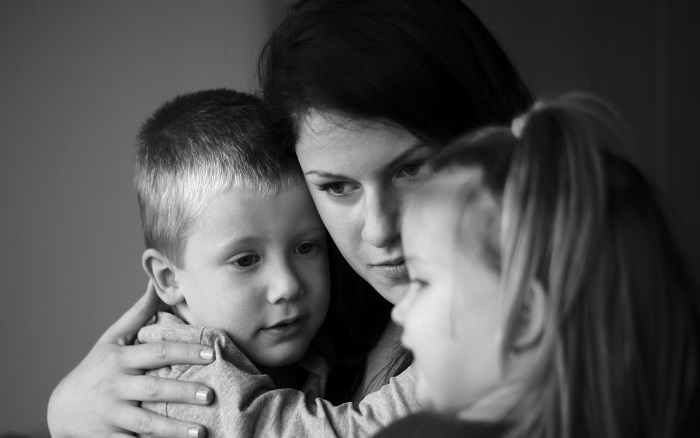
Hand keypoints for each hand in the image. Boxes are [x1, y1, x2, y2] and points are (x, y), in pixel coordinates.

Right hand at [47, 282, 215, 437]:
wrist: (61, 410)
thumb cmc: (95, 369)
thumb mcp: (111, 340)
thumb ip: (138, 314)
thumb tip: (157, 283)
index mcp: (121, 360)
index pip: (158, 352)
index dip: (184, 351)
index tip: (211, 353)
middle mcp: (116, 386)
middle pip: (153, 387)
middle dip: (182, 390)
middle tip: (210, 394)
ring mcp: (112, 414)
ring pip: (145, 422)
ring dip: (173, 428)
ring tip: (200, 431)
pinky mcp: (109, 437)